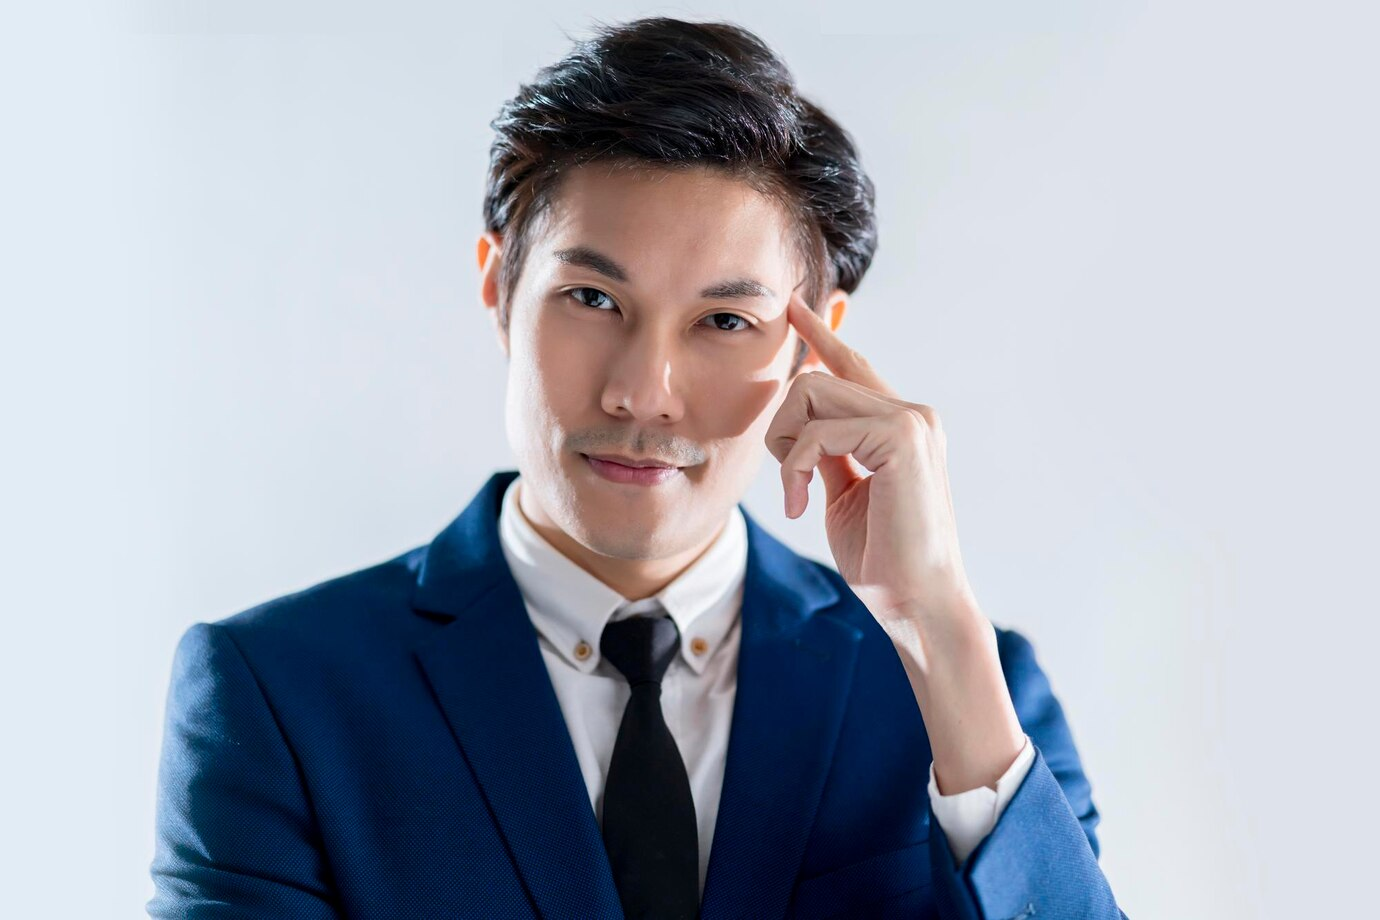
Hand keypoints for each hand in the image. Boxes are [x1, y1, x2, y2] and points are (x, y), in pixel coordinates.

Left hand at [765, 293, 979, 628]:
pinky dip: (794, 468)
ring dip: (785, 448)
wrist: (917, 603)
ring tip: (798, 495)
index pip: (853, 365)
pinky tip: (800, 505)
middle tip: (789, 482)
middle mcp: (913, 413)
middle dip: (782, 428)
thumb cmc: (884, 559)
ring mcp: (911, 420)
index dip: (819, 335)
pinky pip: (816, 430)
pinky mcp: (902, 435)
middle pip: (814, 379)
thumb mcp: (844, 494)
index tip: (793, 307)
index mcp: (902, 425)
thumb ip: (829, 451)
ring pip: (810, 392)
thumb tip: (802, 421)